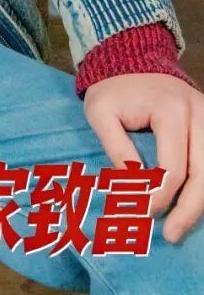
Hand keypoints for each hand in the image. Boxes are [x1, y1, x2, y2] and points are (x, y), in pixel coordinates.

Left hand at [85, 72, 203, 241]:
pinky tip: (191, 205)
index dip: (159, 197)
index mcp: (172, 111)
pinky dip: (202, 185)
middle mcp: (198, 114)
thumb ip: (117, 149)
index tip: (142, 213)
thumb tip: (132, 188)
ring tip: (180, 228)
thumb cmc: (113, 89)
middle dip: (187, 210)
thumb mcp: (100, 113)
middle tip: (170, 236)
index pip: (173, 169)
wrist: (130, 58)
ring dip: (198, 203)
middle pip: (201, 175)